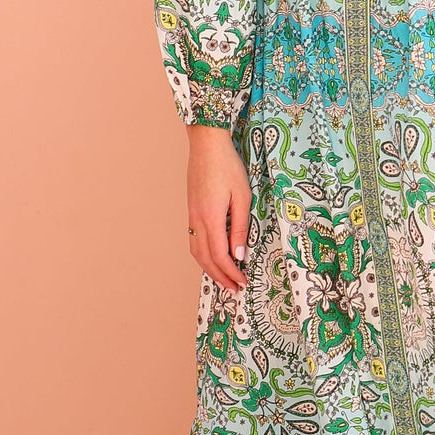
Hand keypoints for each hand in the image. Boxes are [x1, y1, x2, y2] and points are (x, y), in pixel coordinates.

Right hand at [186, 125, 250, 290]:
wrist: (206, 145)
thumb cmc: (227, 166)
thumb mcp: (242, 197)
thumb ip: (240, 228)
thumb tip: (239, 255)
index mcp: (210, 218)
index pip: (220, 256)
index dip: (231, 273)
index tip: (242, 283)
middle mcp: (197, 221)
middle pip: (205, 259)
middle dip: (220, 277)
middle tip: (234, 289)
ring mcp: (191, 216)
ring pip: (196, 252)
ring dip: (210, 269)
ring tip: (223, 279)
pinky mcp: (191, 210)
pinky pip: (194, 241)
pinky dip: (203, 256)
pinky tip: (212, 258)